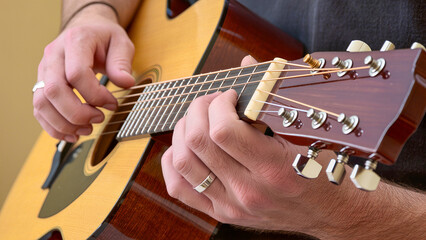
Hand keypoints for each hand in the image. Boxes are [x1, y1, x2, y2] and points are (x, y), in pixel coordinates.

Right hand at [33, 11, 134, 141]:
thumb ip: (122, 63)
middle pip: (54, 90)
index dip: (95, 95)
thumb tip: (126, 83)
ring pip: (41, 103)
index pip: (77, 73)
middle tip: (99, 119)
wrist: (86, 29)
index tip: (112, 104)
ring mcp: (44, 70)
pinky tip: (73, 134)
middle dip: (77, 113)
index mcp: (75, 41)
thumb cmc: (104, 37)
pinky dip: (53, 127)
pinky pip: (39, 109)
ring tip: (87, 129)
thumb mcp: (121, 43)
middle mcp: (53, 55)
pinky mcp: (42, 84)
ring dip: (64, 123)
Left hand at [162, 56, 425, 238]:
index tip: (230, 96)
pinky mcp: (220, 213)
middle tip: (212, 103)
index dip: (219, 104)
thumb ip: (273, 97)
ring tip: (198, 122)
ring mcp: (231, 205)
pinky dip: (172, 162)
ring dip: (183, 131)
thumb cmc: (322, 171)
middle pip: (198, 141)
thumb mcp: (308, 135)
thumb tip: (247, 62)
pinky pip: (178, 188)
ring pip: (182, 161)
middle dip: (199, 109)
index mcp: (274, 169)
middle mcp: (248, 191)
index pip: (223, 130)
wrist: (329, 214)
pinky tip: (185, 147)